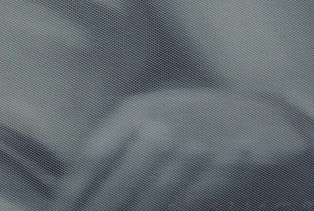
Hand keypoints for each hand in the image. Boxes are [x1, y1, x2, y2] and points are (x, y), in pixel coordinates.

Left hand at [50, 88, 312, 210]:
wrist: (256, 117)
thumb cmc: (188, 116)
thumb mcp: (149, 113)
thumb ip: (117, 140)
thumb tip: (77, 178)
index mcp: (136, 111)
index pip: (95, 155)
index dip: (74, 187)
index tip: (58, 209)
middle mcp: (160, 129)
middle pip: (120, 183)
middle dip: (98, 209)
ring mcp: (191, 152)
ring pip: (151, 199)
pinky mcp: (218, 175)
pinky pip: (182, 205)